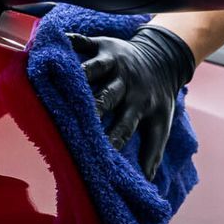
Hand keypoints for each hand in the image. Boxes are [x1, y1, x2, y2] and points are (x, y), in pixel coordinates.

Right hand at [67, 25, 194, 181]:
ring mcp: (114, 62)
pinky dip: (72, 41)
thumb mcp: (162, 123)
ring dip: (81, 74)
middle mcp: (126, 83)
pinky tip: (59, 41)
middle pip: (108, 96)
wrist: (164, 57)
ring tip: (62, 80)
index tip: (100, 154)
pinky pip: (86, 42)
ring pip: (95, 68)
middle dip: (94, 107)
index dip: (113, 140)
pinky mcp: (104, 45)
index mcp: (139, 105)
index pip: (124, 126)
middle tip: (79, 118)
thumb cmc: (158, 97)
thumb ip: (153, 152)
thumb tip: (147, 182)